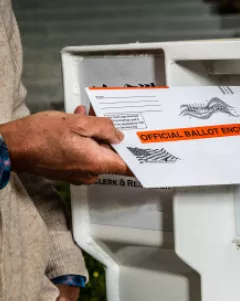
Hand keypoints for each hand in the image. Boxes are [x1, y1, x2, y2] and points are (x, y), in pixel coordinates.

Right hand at [0, 106, 130, 183]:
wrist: (10, 148)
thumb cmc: (40, 135)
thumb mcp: (77, 123)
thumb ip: (104, 128)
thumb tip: (119, 135)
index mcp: (96, 163)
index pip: (128, 167)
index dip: (141, 160)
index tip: (153, 153)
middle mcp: (90, 173)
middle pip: (111, 155)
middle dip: (110, 135)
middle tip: (106, 117)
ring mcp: (78, 174)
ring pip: (96, 152)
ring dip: (94, 134)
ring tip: (84, 115)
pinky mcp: (68, 171)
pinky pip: (84, 155)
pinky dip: (84, 140)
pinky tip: (76, 123)